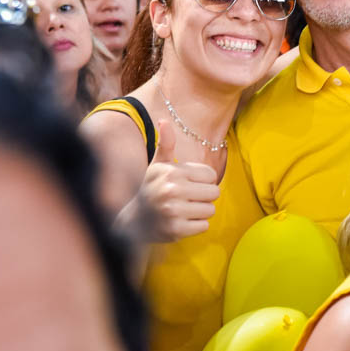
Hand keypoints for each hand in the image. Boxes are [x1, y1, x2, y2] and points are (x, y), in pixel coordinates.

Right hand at [114, 119, 219, 243]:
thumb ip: (166, 143)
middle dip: (204, 196)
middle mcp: (173, 190)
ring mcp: (174, 211)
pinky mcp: (177, 230)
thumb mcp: (158, 165)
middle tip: (188, 198)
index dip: (203, 180)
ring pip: (210, 210)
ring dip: (200, 211)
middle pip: (214, 192)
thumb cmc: (151, 188)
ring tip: (184, 209)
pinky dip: (196, 225)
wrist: (134, 220)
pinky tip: (181, 221)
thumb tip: (164, 120)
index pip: (211, 175)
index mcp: (173, 172)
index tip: (188, 184)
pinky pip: (204, 226)